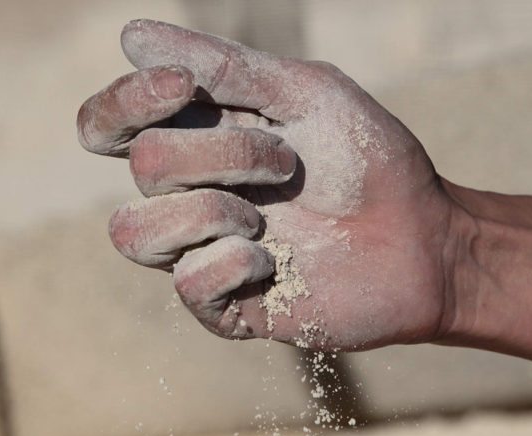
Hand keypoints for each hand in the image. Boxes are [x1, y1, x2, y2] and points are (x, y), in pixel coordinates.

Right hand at [77, 20, 468, 349]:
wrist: (424, 239)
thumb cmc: (369, 160)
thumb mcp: (306, 93)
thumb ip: (223, 65)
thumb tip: (130, 35)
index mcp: (196, 139)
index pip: (107, 123)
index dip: (123, 102)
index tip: (181, 86)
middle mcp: (186, 194)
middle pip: (142, 163)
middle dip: (220, 153)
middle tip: (285, 160)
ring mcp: (199, 251)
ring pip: (132, 231)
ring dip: (209, 210)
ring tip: (266, 217)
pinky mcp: (221, 306)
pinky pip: (185, 282)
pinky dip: (230, 262)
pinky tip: (275, 261)